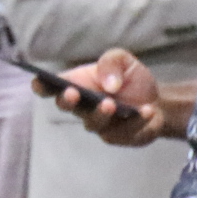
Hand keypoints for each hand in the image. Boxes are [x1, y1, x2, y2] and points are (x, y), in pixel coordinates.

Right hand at [38, 48, 167, 146]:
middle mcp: (82, 107)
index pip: (50, 88)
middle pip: (67, 107)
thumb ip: (111, 62)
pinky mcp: (120, 136)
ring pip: (93, 123)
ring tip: (110, 104)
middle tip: (73, 93)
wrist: (157, 101)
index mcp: (75, 85)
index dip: (41, 86)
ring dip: (100, 114)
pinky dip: (137, 121)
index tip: (39, 81)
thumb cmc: (131, 80)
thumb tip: (108, 83)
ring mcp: (99, 125)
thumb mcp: (123, 61)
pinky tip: (147, 110)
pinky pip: (125, 132)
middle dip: (67, 100)